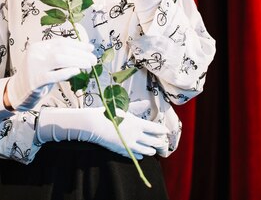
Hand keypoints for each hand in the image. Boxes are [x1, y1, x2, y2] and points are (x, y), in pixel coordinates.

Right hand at [5, 38, 94, 110]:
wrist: (18, 91)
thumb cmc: (36, 76)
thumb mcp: (45, 61)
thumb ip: (59, 55)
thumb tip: (83, 51)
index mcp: (38, 47)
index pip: (61, 42)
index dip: (77, 44)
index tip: (90, 48)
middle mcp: (36, 54)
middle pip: (62, 49)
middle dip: (81, 53)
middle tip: (93, 59)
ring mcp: (35, 67)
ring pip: (59, 59)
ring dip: (77, 61)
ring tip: (88, 64)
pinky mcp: (36, 81)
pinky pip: (54, 75)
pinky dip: (67, 72)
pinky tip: (76, 71)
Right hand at [36, 102, 168, 159]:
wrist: (93, 125)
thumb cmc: (108, 114)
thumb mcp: (123, 109)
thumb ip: (137, 108)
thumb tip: (147, 103)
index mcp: (138, 123)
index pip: (156, 129)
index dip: (163, 131)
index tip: (166, 132)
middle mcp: (137, 135)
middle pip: (155, 141)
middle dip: (160, 142)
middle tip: (161, 141)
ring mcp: (131, 145)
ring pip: (148, 151)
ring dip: (151, 150)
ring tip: (152, 149)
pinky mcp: (124, 151)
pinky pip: (136, 156)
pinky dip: (139, 155)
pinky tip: (139, 153)